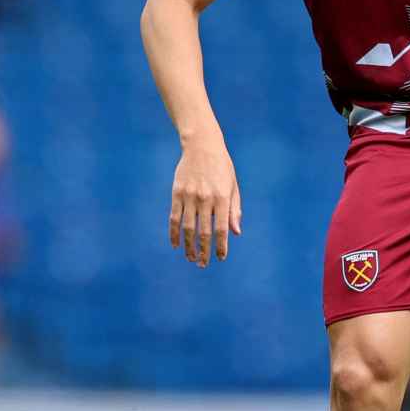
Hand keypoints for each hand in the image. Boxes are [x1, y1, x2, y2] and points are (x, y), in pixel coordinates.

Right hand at [169, 140, 241, 266]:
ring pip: (187, 228)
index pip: (221, 229)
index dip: (221, 246)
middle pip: (203, 232)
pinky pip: (174, 218)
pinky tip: (176, 244)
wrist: (202, 146)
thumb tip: (235, 233)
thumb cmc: (222, 167)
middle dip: (203, 251)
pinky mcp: (177, 193)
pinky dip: (174, 233)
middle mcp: (206, 198)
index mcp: (222, 197)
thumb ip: (234, 210)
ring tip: (190, 258)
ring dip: (188, 246)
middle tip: (203, 265)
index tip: (220, 258)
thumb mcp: (233, 186)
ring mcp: (190, 196)